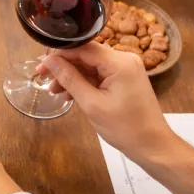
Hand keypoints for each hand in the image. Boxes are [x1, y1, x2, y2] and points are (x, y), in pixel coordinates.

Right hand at [39, 42, 174, 161]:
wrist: (152, 146)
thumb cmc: (124, 127)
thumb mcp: (92, 104)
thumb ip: (69, 79)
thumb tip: (48, 60)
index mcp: (119, 62)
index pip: (83, 47)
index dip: (59, 54)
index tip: (40, 65)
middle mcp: (124, 59)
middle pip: (86, 55)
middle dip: (64, 67)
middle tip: (43, 78)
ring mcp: (125, 69)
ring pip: (90, 65)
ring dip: (71, 76)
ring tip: (54, 91)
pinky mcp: (124, 79)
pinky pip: (99, 74)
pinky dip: (84, 82)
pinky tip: (69, 94)